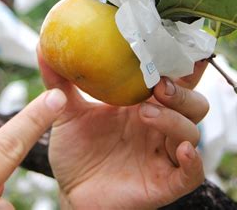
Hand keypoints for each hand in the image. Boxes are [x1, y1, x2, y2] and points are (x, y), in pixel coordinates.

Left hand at [39, 49, 208, 208]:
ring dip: (175, 120)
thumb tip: (42, 45)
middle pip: (193, 103)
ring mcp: (163, 155)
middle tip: (159, 84)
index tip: (172, 44)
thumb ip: (59, 81)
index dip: (180, 64)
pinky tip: (181, 150)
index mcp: (143, 105)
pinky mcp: (165, 183)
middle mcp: (159, 128)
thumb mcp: (67, 111)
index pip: (173, 80)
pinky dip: (193, 161)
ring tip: (147, 113)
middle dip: (182, 92)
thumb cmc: (76, 151)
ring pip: (192, 132)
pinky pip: (192, 173)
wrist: (70, 191)